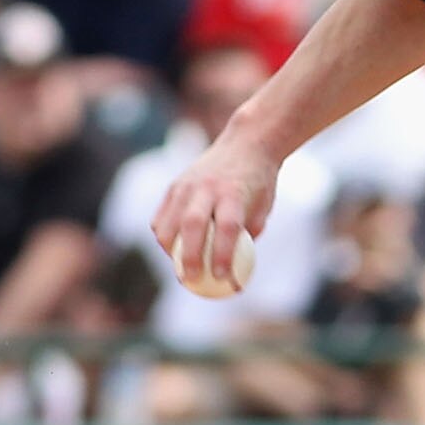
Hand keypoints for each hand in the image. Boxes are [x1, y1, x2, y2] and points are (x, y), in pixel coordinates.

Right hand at [151, 131, 279, 295]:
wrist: (246, 143)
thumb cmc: (259, 182)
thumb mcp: (263, 208)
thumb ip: (246, 235)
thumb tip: (234, 269)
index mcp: (234, 192)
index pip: (226, 228)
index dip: (223, 256)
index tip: (224, 280)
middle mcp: (207, 187)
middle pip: (192, 226)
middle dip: (189, 258)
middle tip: (191, 282)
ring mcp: (187, 184)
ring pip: (168, 222)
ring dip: (169, 250)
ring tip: (179, 269)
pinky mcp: (175, 184)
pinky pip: (161, 216)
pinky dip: (163, 236)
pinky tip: (171, 250)